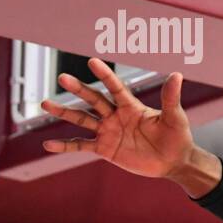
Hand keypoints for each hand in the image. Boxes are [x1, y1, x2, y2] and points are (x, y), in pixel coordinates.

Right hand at [41, 58, 194, 177]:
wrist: (173, 161)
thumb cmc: (177, 137)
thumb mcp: (175, 118)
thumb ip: (170, 98)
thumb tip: (177, 75)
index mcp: (131, 106)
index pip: (115, 87)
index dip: (105, 75)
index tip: (92, 61)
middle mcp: (116, 115)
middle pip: (94, 99)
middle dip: (79, 89)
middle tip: (63, 77)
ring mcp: (108, 131)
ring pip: (82, 119)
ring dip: (64, 112)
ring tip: (45, 103)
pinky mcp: (104, 149)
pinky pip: (81, 145)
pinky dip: (65, 146)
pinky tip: (47, 145)